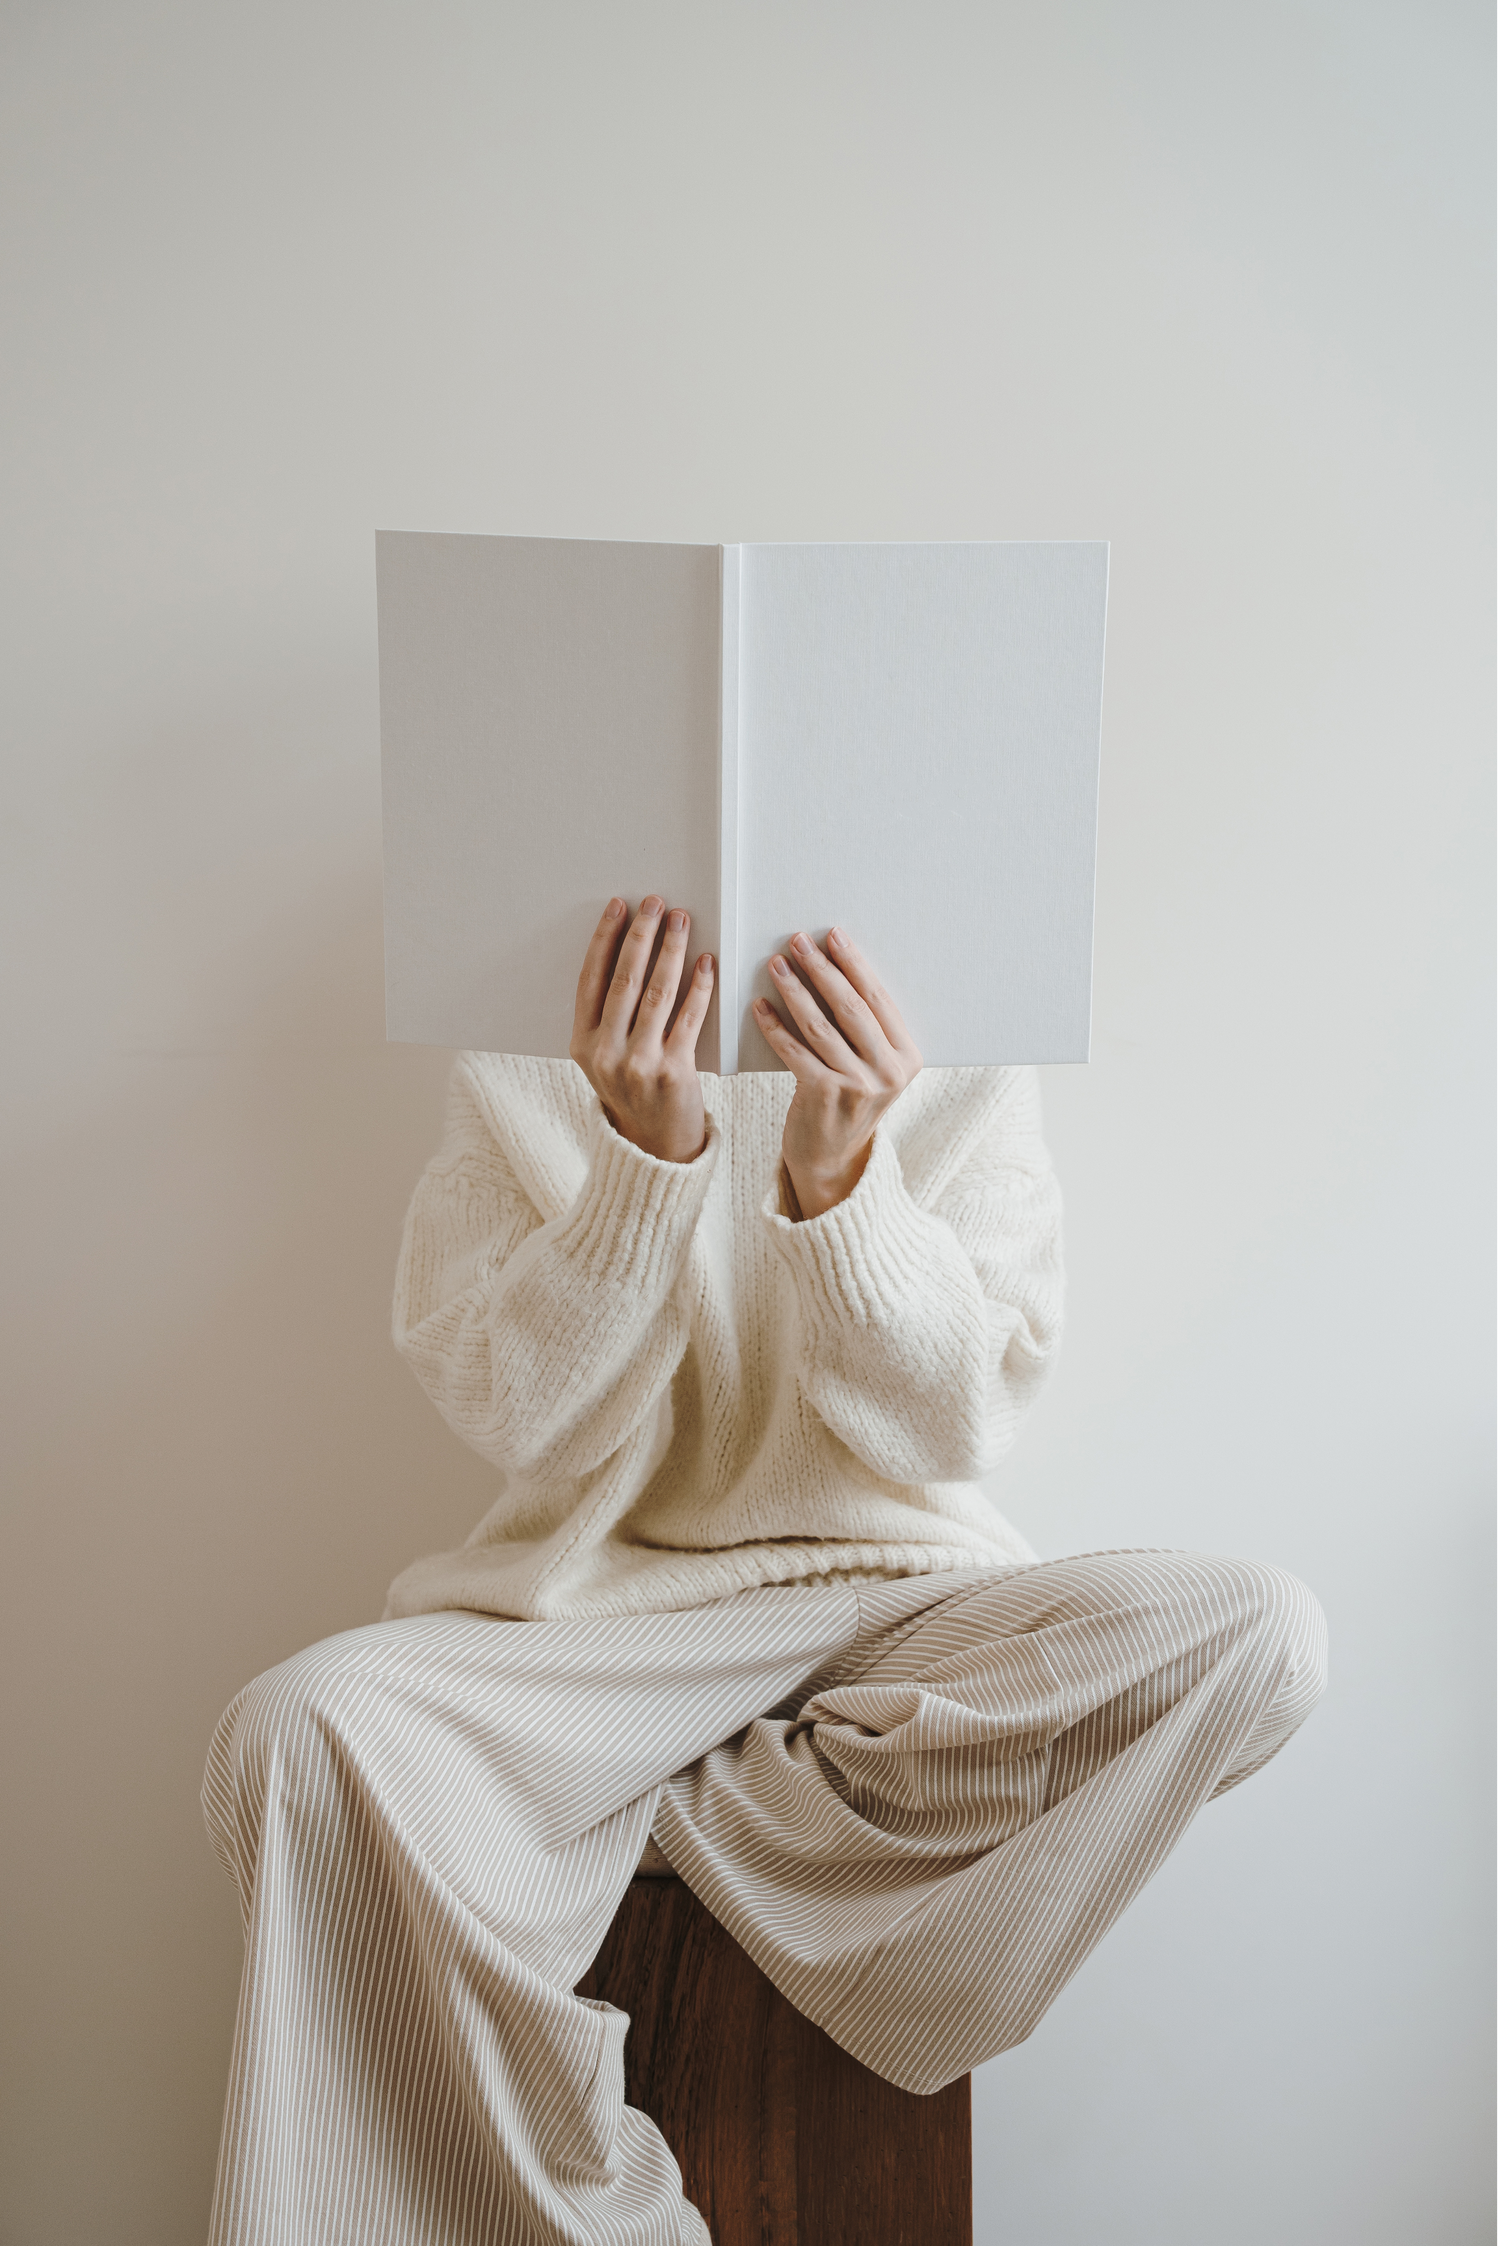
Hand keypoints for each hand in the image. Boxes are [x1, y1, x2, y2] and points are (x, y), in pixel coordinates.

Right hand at [570, 896, 715, 1162]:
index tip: (619, 907)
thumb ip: (608, 1018)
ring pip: (657, 993)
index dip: (604, 939)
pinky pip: (689, 1018)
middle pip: (624, 979)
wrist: (654, 1150)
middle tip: (655, 903)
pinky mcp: (673, 1073)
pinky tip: (706, 963)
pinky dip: (699, 987)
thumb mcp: (603, 1061)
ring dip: (671, 950)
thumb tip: (628, 953)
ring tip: (680, 921)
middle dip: (641, 935)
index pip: (591, 979)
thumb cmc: (632, 1095)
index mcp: (582, 1045)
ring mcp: (638, 1064)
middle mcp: (605, 1053)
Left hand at [752, 927, 921, 1218]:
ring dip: (795, 990)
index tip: (833, 936)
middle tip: (799, 940)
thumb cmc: (848, 1101)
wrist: (832, 1158)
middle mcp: (888, 1071)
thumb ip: (867, 1031)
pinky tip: (759, 1006)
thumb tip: (837, 969)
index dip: (854, 964)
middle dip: (823, 968)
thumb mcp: (874, 1069)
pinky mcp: (824, 1095)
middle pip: (851, 1007)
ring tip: (777, 964)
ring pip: (821, 1025)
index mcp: (907, 1057)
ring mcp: (858, 1085)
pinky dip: (775, 1026)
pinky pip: (795, 1051)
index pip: (878, 999)